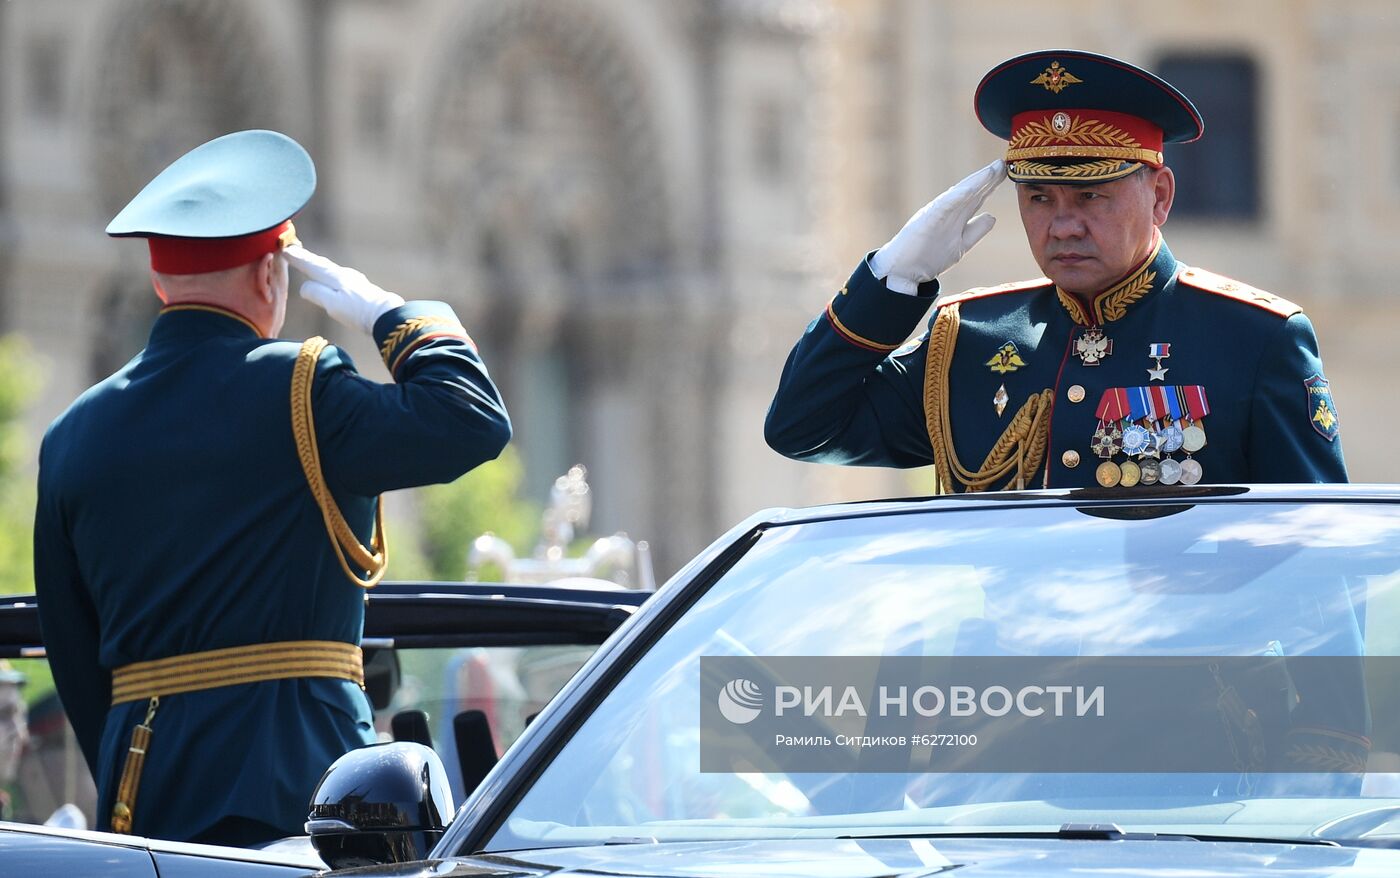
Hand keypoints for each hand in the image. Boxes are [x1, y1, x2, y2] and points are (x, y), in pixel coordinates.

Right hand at [283, 244, 405, 334]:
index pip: (312, 265)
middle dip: (306, 258)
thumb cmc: (359, 312)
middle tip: (293, 250)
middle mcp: (345, 274)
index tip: (285, 250)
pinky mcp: (361, 289)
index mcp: (336, 277)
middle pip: (321, 264)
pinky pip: (338, 276)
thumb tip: (304, 287)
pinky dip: (328, 273)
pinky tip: (332, 278)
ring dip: (317, 264)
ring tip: (309, 261)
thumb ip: (316, 293)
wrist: (387, 316)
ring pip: (330, 269)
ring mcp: (354, 280)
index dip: (298, 259)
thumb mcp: (332, 304)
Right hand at [869, 160, 1005, 293]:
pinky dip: (957, 196)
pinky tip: (971, 187)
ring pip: (960, 194)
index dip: (991, 184)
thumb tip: (992, 216)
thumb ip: (975, 230)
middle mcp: (946, 211)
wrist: (901, 272)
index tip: (1007, 171)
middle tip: (1005, 162)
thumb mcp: (960, 245)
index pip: (976, 197)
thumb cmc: (926, 257)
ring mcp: (936, 214)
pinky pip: (944, 206)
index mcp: (954, 216)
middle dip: (989, 177)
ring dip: (977, 181)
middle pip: (972, 191)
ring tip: (993, 168)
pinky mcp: (926, 221)